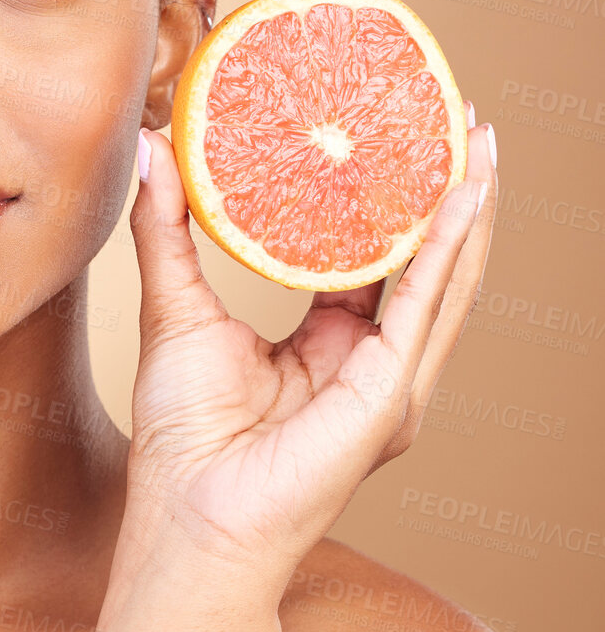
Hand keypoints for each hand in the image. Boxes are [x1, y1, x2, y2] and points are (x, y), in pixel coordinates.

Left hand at [122, 102, 494, 581]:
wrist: (191, 515)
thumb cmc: (182, 433)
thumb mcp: (175, 306)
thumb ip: (167, 227)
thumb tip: (151, 149)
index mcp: (326, 343)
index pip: (369, 256)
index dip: (383, 196)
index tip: (390, 131)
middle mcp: (370, 360)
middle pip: (420, 260)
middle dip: (441, 190)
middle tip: (451, 116)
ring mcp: (390, 379)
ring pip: (443, 279)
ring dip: (466, 210)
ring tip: (479, 142)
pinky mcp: (391, 393)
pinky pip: (427, 308)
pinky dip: (447, 251)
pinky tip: (461, 198)